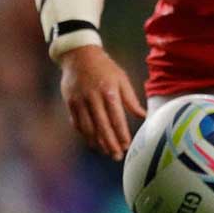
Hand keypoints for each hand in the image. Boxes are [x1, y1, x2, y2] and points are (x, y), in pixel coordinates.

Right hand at [59, 44, 145, 159]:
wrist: (79, 56)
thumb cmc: (105, 67)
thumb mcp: (121, 79)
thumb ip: (131, 99)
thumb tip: (143, 115)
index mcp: (109, 92)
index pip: (116, 118)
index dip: (121, 134)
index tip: (127, 146)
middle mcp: (93, 98)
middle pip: (102, 127)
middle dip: (110, 143)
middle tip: (116, 156)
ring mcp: (80, 102)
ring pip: (88, 128)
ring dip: (97, 142)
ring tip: (105, 152)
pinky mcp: (70, 103)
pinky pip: (77, 123)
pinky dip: (85, 134)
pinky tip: (92, 142)